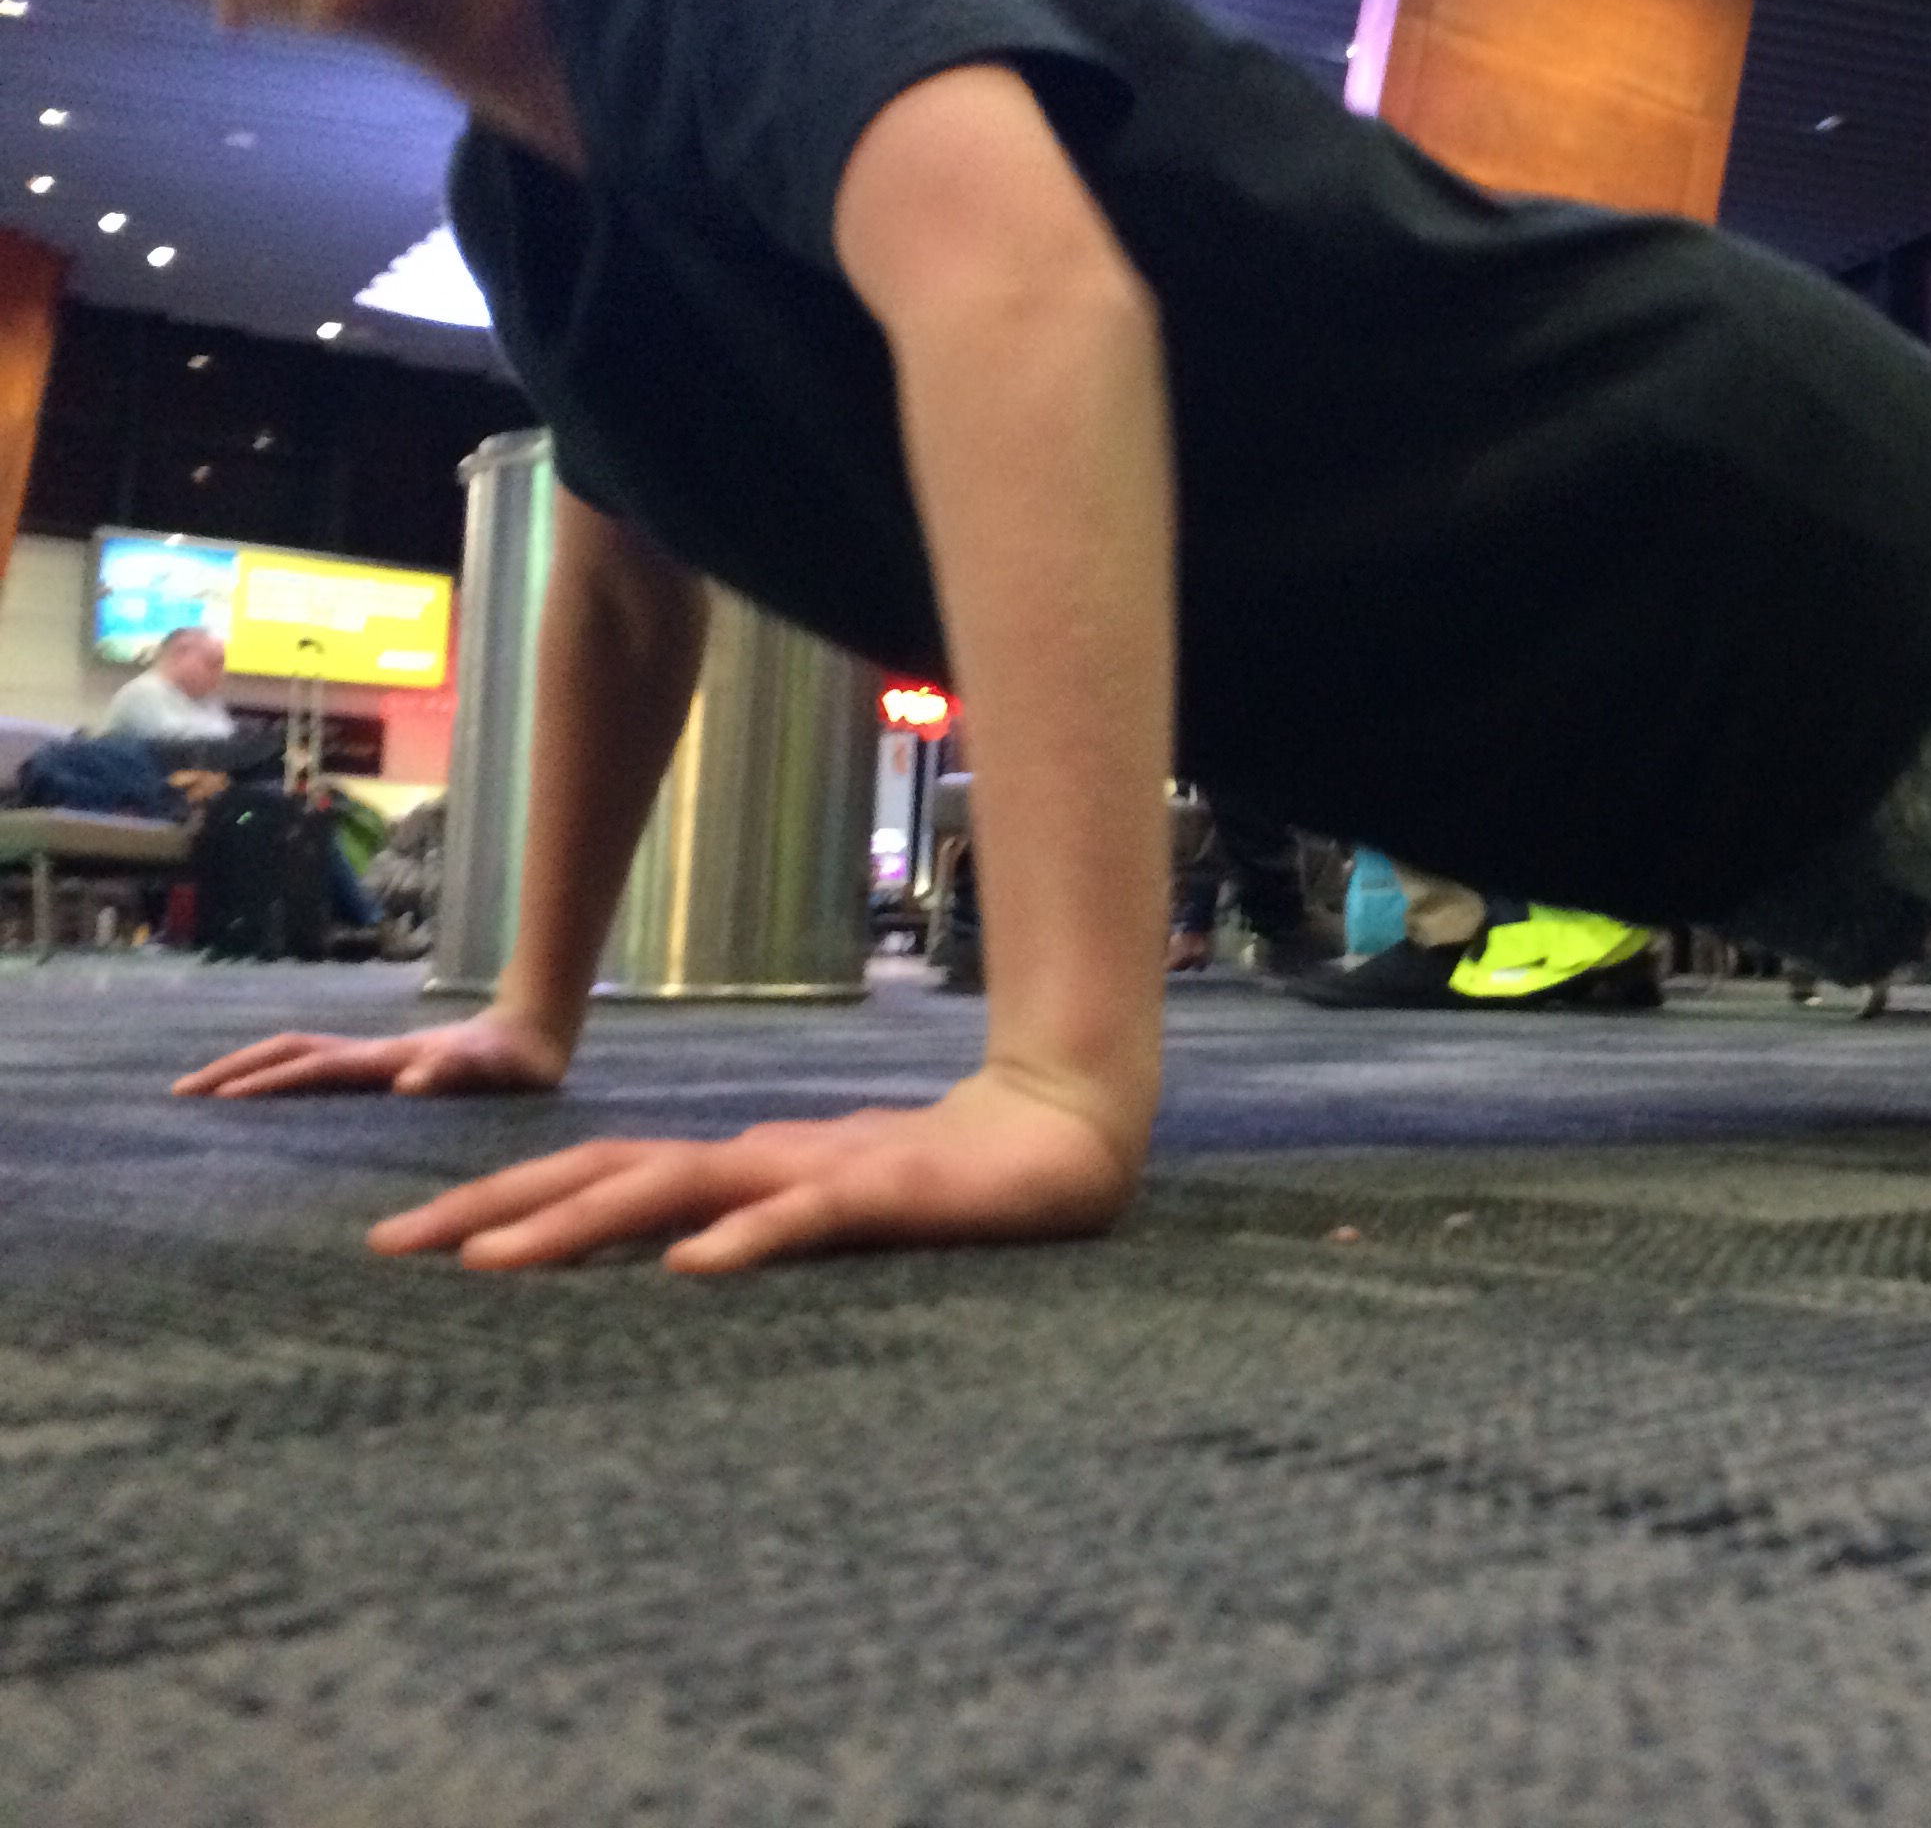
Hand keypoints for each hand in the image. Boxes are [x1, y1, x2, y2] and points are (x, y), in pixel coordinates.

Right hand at [173, 1008, 573, 1099]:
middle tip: (180, 1095)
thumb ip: (457, 1072)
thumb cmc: (516, 1061)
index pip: (313, 1068)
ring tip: (202, 1094)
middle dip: (234, 1069)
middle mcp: (372, 1054)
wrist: (535, 1034)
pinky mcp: (382, 1066)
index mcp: (387, 1059)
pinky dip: (278, 1076)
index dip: (268, 1083)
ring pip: (297, 1055)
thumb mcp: (494, 1071)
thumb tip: (410, 1082)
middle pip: (288, 1052)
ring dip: (249, 1069)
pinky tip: (264, 1099)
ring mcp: (374, 1057)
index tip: (218, 1102)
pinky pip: (315, 1068)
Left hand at [364, 1064, 1143, 1273]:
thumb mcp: (820, 1214)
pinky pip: (803, 1219)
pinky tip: (691, 1268)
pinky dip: (744, 1239)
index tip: (403, 1245)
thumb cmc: (939, 1187)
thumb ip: (745, 1227)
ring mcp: (817, 1172)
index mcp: (738, 1167)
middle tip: (392, 1251)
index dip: (500, 1201)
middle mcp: (757, 1159)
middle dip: (493, 1209)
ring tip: (495, 1266)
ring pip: (679, 1187)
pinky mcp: (887, 1193)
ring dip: (580, 1224)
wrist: (1063, 1138)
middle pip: (606, 1173)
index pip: (598, 1175)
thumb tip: (655, 1264)